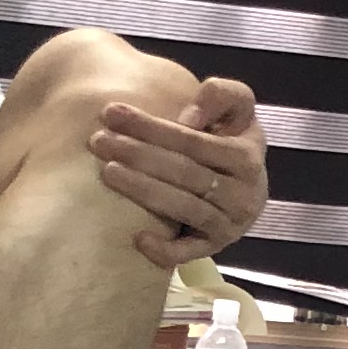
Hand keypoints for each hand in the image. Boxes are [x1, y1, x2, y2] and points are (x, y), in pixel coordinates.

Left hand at [92, 74, 267, 264]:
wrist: (248, 181)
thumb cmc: (231, 137)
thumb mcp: (237, 107)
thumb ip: (219, 96)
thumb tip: (189, 118)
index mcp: (248, 155)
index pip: (194, 141)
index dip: (153, 128)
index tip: (111, 112)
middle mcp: (244, 193)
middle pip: (185, 173)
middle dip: (139, 155)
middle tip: (99, 141)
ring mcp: (231, 224)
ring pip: (184, 209)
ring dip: (142, 191)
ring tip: (106, 172)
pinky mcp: (217, 247)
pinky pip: (190, 252)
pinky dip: (166, 249)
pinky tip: (138, 238)